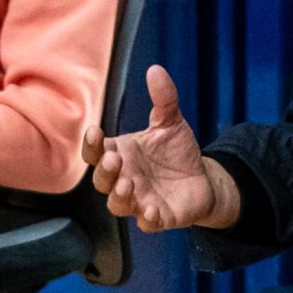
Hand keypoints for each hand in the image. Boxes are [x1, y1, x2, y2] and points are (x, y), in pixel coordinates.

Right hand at [82, 63, 238, 233]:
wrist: (202, 178)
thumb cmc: (176, 152)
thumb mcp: (171, 122)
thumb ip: (163, 99)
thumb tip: (155, 69)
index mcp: (120, 154)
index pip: (94, 152)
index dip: (90, 144)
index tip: (96, 131)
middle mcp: (123, 179)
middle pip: (101, 180)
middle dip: (104, 171)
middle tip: (115, 158)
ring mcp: (138, 200)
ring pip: (117, 204)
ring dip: (119, 195)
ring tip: (127, 183)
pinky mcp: (158, 217)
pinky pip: (147, 223)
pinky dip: (147, 219)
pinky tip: (151, 211)